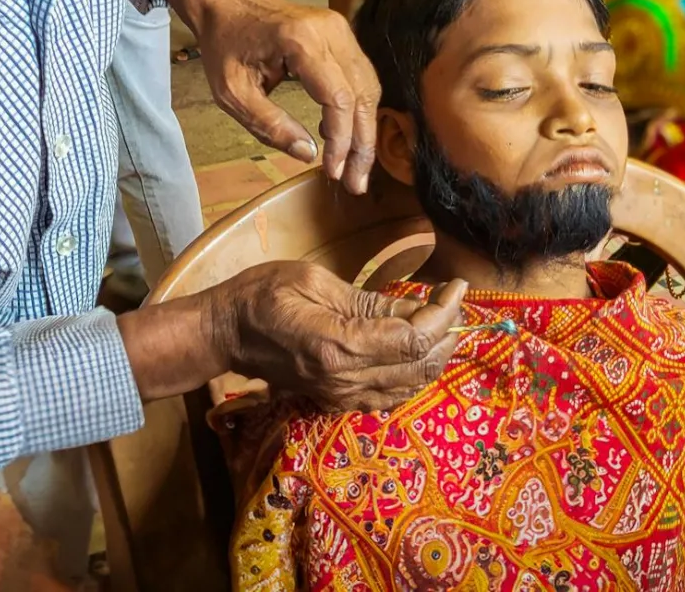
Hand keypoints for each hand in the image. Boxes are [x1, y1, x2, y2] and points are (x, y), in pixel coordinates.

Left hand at [163, 0, 381, 193]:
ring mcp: (340, 28)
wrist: (227, 3)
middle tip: (356, 182)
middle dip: (362, 143)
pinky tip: (344, 135)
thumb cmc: (224, 46)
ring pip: (368, 86)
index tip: (334, 172)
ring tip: (354, 166)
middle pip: (361, 94)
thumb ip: (269, 124)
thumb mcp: (231, 93)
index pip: (337, 98)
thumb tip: (308, 154)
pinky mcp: (342, 34)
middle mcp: (330, 30)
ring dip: (365, 129)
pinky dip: (357, 109)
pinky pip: (361, 76)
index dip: (341, 140)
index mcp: (300, 41)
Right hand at [211, 262, 467, 413]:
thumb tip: (419, 306)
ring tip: (444, 320)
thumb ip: (371, 301)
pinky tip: (419, 348)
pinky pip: (391, 395)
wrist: (227, 332)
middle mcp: (345, 381)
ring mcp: (341, 397)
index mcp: (339, 345)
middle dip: (448, 331)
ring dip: (436, 354)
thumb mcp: (317, 282)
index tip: (457, 286)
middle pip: (419, 365)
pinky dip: (415, 373)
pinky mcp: (338, 401)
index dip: (444, 313)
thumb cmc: (264, 294)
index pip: (413, 339)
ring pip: (411, 385)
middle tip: (454, 300)